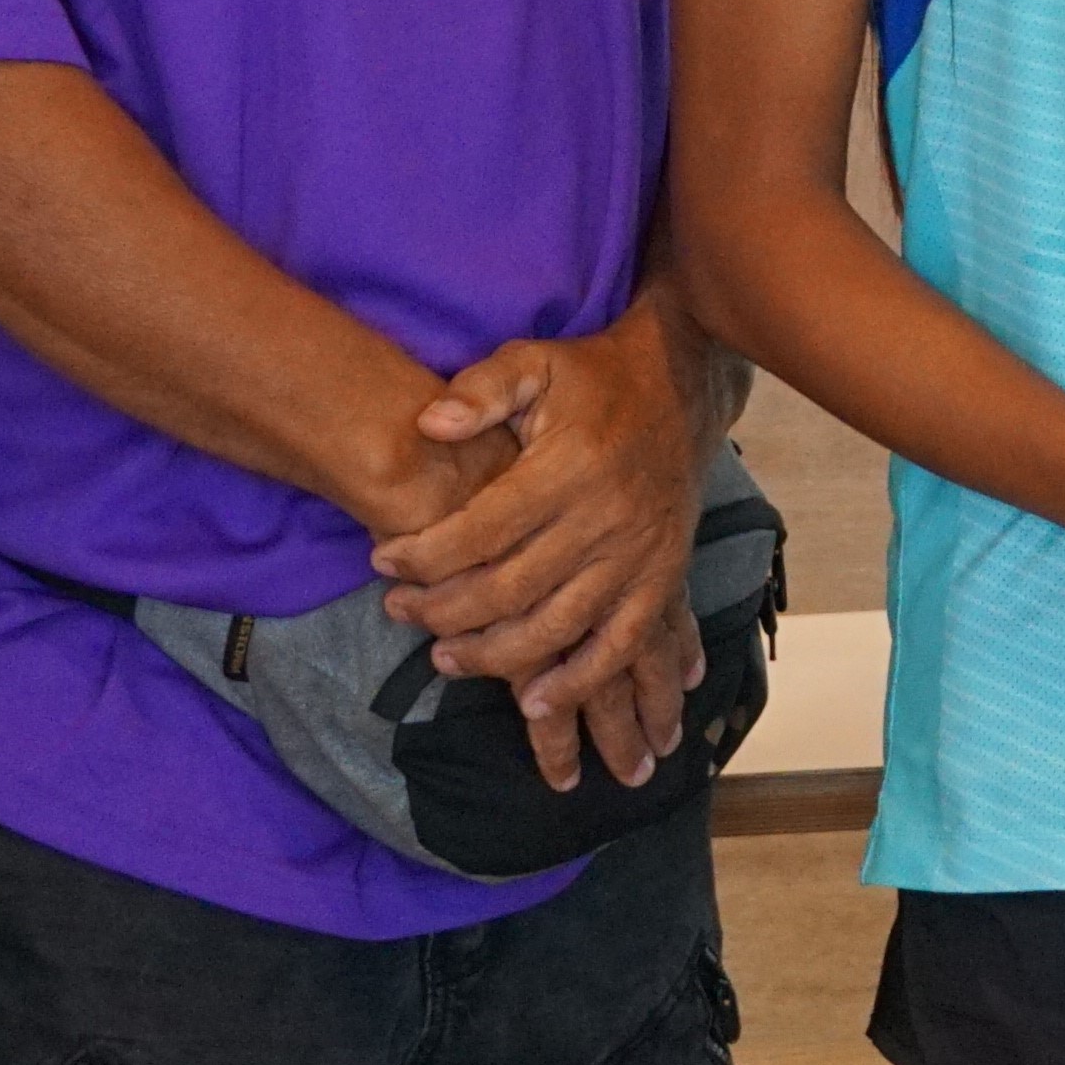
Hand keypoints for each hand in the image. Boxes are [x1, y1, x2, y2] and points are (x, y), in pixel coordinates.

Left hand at [371, 314, 714, 791]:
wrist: (682, 386)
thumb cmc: (595, 379)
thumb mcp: (535, 361)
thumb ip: (482, 389)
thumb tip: (430, 424)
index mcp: (569, 468)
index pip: (484, 529)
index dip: (426, 553)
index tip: (383, 560)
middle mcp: (605, 519)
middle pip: (512, 588)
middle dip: (445, 610)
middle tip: (399, 612)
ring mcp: (637, 557)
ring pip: (558, 627)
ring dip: (496, 656)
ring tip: (445, 659)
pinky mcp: (662, 580)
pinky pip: (620, 646)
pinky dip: (578, 681)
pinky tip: (535, 702)